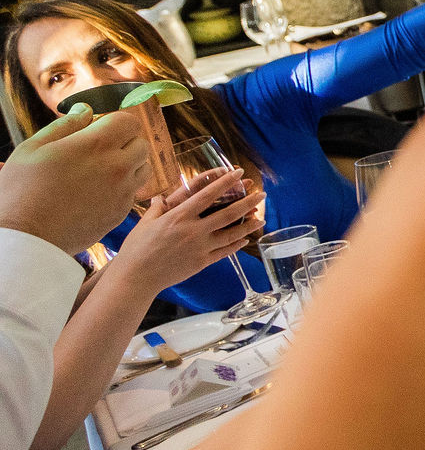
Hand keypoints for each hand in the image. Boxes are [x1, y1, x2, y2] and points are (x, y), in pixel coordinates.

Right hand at [0, 106, 149, 254]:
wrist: (26, 237)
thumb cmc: (21, 190)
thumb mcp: (33, 148)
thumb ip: (65, 125)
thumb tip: (86, 111)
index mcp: (96, 145)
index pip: (129, 121)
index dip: (115, 122)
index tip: (99, 129)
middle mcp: (117, 167)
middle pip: (141, 144)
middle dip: (124, 141)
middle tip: (98, 150)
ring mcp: (122, 192)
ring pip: (143, 168)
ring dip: (129, 164)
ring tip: (101, 170)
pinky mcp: (121, 213)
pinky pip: (133, 192)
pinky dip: (123, 187)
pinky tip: (97, 191)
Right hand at [114, 169, 264, 293]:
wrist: (136, 276)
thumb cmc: (136, 248)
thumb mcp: (145, 222)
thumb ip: (158, 208)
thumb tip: (160, 196)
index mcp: (179, 216)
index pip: (208, 194)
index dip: (225, 182)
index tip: (238, 173)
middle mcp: (193, 230)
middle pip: (227, 213)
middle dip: (247, 202)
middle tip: (262, 194)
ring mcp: (200, 247)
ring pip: (231, 234)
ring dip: (248, 225)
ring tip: (262, 218)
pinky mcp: (202, 262)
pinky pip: (224, 252)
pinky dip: (236, 244)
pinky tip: (245, 239)